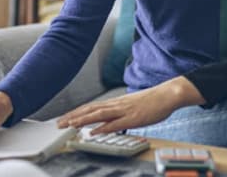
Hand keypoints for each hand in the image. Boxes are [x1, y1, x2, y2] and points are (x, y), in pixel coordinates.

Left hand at [57, 77, 204, 134]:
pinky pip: (115, 123)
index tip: (64, 118)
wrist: (167, 94)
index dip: (77, 112)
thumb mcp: (131, 107)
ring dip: (83, 120)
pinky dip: (103, 127)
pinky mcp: (133, 117)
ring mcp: (124, 110)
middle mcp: (117, 105)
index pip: (91, 107)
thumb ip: (119, 114)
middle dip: (74, 116)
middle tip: (59, 123)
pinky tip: (93, 131)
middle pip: (91, 110)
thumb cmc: (152, 102)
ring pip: (99, 115)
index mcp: (116, 102)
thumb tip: (107, 122)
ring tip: (70, 125)